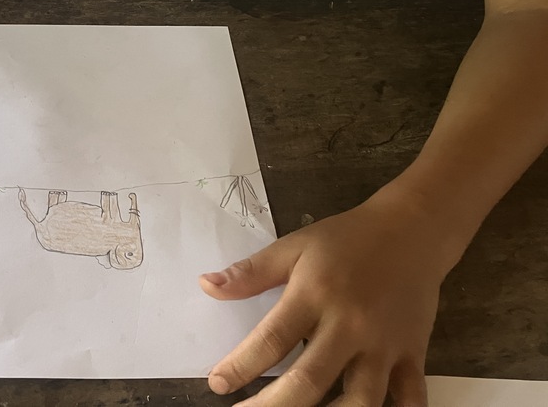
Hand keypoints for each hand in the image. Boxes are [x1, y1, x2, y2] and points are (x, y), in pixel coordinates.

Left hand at [201, 193, 457, 406]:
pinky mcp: (413, 355)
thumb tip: (206, 286)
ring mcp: (384, 344)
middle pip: (311, 380)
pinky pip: (411, 398)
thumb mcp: (294, 247)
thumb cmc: (346, 239)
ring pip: (361, 400)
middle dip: (275, 406)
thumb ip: (251, 273)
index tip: (217, 383)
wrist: (412, 230)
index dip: (240, 366)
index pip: (272, 339)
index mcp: (314, 295)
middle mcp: (349, 325)